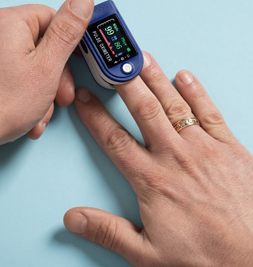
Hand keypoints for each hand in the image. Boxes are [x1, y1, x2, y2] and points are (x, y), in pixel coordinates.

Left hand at [0, 0, 93, 154]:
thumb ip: (67, 30)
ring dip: (38, 87)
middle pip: (36, 41)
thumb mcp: (47, 66)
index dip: (67, 44)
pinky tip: (24, 113)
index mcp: (6, 20)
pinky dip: (19, 89)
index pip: (51, 17)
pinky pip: (6, 69)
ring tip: (39, 112)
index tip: (72, 64)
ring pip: (23, 60)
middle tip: (60, 96)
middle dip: (53, 73)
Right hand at [64, 52, 252, 265]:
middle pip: (144, 110)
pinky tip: (186, 75)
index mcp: (152, 180)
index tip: (83, 97)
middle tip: (113, 59)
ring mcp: (204, 149)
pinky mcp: (231, 149)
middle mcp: (176, 157)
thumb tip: (71, 217)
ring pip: (174, 105)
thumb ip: (107, 231)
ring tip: (142, 56)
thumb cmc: (205, 258)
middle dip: (126, 81)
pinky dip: (197, 92)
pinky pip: (210, 113)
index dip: (95, 115)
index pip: (114, 139)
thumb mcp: (147, 254)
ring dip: (156, 78)